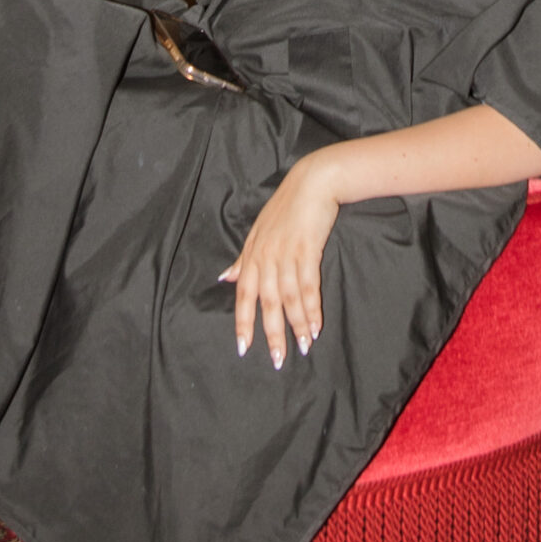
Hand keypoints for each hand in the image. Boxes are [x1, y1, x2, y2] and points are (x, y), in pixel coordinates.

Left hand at [221, 154, 337, 367]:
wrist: (313, 182)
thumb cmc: (287, 207)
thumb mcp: (259, 231)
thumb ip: (243, 259)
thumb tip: (224, 278)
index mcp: (252, 254)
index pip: (243, 294)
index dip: (243, 322)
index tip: (243, 348)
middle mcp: (266, 256)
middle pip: (266, 302)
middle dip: (272, 333)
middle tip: (277, 360)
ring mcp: (287, 253)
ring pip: (289, 298)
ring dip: (296, 325)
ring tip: (303, 347)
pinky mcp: (307, 249)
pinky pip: (309, 286)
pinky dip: (312, 308)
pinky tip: (316, 326)